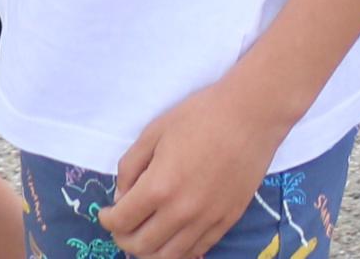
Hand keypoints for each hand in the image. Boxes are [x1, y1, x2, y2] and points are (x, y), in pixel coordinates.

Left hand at [101, 70, 291, 258]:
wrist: (253, 114)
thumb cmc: (202, 115)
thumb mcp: (154, 132)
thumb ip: (130, 167)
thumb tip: (121, 197)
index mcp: (159, 187)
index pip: (121, 222)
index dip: (107, 219)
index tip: (108, 212)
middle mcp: (181, 212)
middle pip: (139, 245)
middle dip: (123, 238)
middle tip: (123, 224)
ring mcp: (206, 220)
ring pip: (167, 256)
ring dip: (148, 250)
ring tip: (145, 235)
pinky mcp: (227, 221)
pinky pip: (196, 251)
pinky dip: (177, 251)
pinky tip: (172, 237)